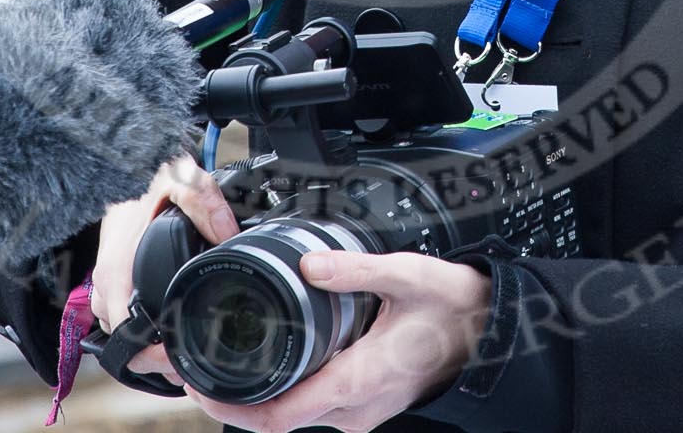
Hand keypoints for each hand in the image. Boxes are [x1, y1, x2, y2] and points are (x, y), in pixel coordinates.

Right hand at [91, 153, 238, 387]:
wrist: (123, 155)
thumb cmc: (145, 170)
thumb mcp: (181, 180)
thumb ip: (206, 205)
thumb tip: (228, 238)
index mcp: (117, 267)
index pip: (122, 330)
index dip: (148, 352)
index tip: (176, 358)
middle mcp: (105, 278)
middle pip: (120, 336)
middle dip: (150, 354)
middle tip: (185, 359)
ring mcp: (104, 276)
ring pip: (116, 325)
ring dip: (142, 339)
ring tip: (178, 345)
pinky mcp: (110, 271)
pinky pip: (116, 309)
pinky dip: (137, 320)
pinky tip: (165, 320)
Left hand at [181, 250, 492, 432]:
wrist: (491, 332)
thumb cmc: (454, 308)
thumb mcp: (408, 276)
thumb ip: (356, 270)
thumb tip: (309, 266)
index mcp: (358, 381)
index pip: (278, 417)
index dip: (228, 407)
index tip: (196, 383)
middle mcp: (355, 408)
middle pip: (275, 424)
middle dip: (228, 401)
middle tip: (190, 369)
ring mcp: (359, 412)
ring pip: (293, 419)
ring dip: (252, 400)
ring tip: (217, 367)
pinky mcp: (363, 405)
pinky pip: (311, 409)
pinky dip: (280, 395)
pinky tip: (264, 367)